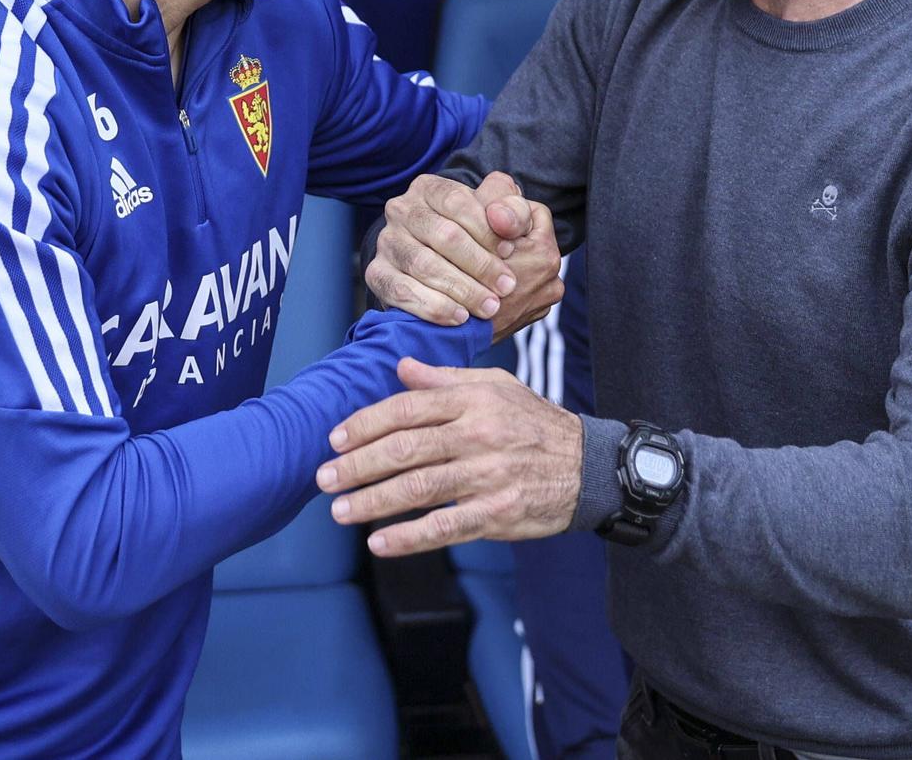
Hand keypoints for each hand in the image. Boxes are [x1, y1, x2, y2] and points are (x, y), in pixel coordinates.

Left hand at [316, 359, 582, 555]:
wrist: (587, 466)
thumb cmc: (535, 423)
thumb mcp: (496, 387)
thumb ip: (445, 379)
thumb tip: (401, 368)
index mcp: (473, 400)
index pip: (407, 408)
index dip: (365, 424)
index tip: (335, 440)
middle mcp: (478, 435)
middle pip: (405, 449)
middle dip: (357, 465)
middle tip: (324, 478)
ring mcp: (488, 476)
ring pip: (418, 489)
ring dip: (372, 501)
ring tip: (340, 511)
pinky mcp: (497, 513)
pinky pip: (445, 527)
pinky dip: (408, 537)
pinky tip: (379, 543)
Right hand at [367, 172, 562, 338]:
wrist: (442, 271)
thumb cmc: (478, 238)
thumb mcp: (501, 218)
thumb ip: (513, 212)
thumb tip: (502, 218)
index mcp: (430, 188)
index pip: (458, 202)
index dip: (487, 229)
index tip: (510, 252)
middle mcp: (402, 210)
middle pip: (442, 235)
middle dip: (479, 264)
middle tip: (506, 287)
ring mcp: (386, 242)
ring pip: (423, 264)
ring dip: (461, 289)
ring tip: (489, 307)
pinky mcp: (377, 274)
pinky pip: (402, 291)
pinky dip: (433, 306)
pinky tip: (459, 317)